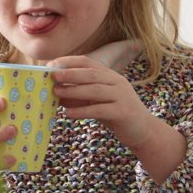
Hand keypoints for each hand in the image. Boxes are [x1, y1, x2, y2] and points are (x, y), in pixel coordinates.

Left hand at [48, 56, 184, 181]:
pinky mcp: (124, 112)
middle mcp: (117, 82)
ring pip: (96, 90)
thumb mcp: (95, 101)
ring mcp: (122, 96)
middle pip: (92, 74)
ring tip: (56, 93)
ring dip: (74, 90)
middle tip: (52, 75)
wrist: (142, 130)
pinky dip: (83, 111)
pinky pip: (100, 109)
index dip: (69, 62)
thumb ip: (78, 95)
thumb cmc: (113, 113)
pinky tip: (69, 113)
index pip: (88, 62)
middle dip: (70, 73)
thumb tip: (54, 91)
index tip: (51, 65)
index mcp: (110, 75)